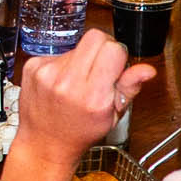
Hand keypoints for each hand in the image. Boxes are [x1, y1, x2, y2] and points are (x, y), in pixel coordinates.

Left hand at [0, 33, 153, 180]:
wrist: (44, 144)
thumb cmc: (79, 133)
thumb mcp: (113, 116)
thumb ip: (130, 88)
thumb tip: (147, 70)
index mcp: (93, 96)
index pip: (113, 48)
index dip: (119, 55)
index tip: (115, 67)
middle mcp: (68, 82)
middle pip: (96, 36)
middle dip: (103, 48)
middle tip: (100, 68)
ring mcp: (48, 73)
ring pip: (77, 44)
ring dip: (82, 58)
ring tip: (78, 82)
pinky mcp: (33, 67)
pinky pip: (59, 53)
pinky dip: (64, 64)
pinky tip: (62, 82)